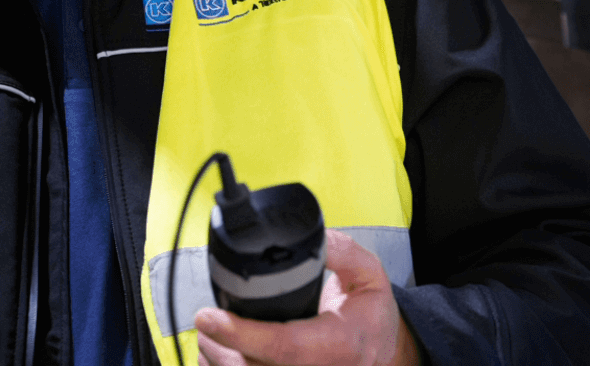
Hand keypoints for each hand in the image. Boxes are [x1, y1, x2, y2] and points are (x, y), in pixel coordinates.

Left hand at [193, 230, 420, 365]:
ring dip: (218, 358)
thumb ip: (341, 252)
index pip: (284, 346)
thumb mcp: (369, 276)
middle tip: (207, 319)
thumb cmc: (371, 318)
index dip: (242, 333)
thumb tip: (310, 236)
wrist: (382, 352)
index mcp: (340, 345)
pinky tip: (223, 351)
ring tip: (213, 333)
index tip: (210, 316)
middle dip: (220, 345)